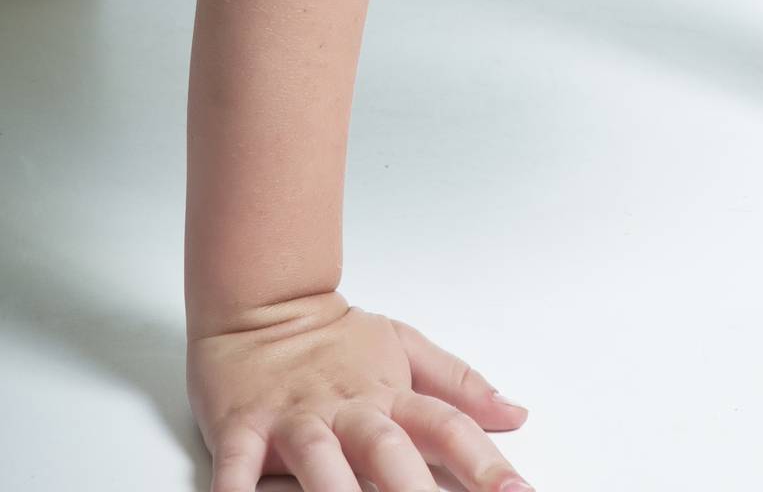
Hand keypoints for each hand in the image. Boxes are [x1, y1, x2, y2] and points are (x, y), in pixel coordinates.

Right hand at [187, 291, 533, 491]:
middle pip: (387, 450)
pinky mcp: (242, 425)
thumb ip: (459, 384)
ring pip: (319, 460)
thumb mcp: (404, 347)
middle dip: (414, 491)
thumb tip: (515, 413)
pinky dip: (236, 491)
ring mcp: (294, 418)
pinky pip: (237, 465)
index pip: (446, 426)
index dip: (484, 461)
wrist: (259, 301)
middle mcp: (346, 408)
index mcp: (387, 393)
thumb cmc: (332, 337)